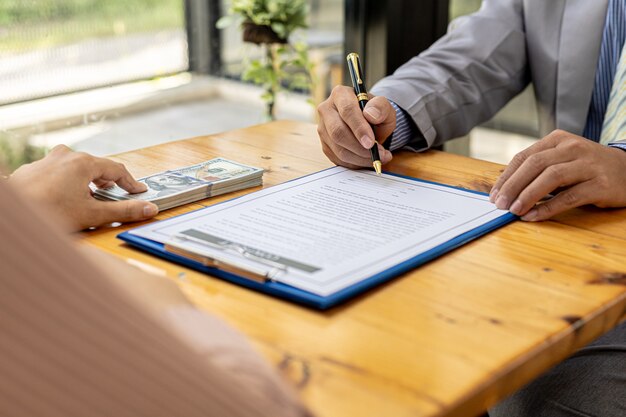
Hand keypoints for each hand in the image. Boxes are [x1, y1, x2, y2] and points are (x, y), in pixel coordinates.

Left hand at [9, 145, 157, 230]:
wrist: (12, 217)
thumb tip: (149, 209)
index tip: (138, 192)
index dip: (130, 183)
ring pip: (75, 169)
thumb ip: (124, 212)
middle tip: (116, 195)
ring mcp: (46, 162)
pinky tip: (65, 201)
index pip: (117, 169)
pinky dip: (67, 185)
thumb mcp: (93, 215)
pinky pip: (57, 174)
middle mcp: (65, 156)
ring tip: (90, 199)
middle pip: (96, 167)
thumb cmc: (48, 212)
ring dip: (87, 182)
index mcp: (83, 162)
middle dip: (108, 182)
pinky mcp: (31, 171)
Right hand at [317, 85, 394, 167]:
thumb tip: (371, 115)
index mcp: (340, 94)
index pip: (347, 111)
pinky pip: (338, 159)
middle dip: (359, 147)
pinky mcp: (324, 144)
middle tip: (378, 154)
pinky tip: (367, 160)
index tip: (371, 142)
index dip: (359, 128)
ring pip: (338, 149)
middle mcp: (326, 110)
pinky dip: (355, 163)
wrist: (368, 124)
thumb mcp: (384, 107)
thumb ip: (381, 107)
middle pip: (338, 132)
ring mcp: (323, 129)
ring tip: (378, 158)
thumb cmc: (375, 114)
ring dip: (360, 158)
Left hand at [490, 130, 625, 220]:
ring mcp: (589, 165)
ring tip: (513, 211)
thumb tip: (505, 191)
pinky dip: (548, 208)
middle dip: (512, 186)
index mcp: (558, 139)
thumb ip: (537, 169)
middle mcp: (573, 148)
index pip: (524, 157)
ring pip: (551, 178)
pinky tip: (533, 217)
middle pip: (534, 165)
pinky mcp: (601, 184)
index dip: (506, 177)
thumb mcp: (562, 160)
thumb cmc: (586, 168)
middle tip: (499, 205)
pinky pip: (569, 197)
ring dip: (528, 196)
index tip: (493, 195)